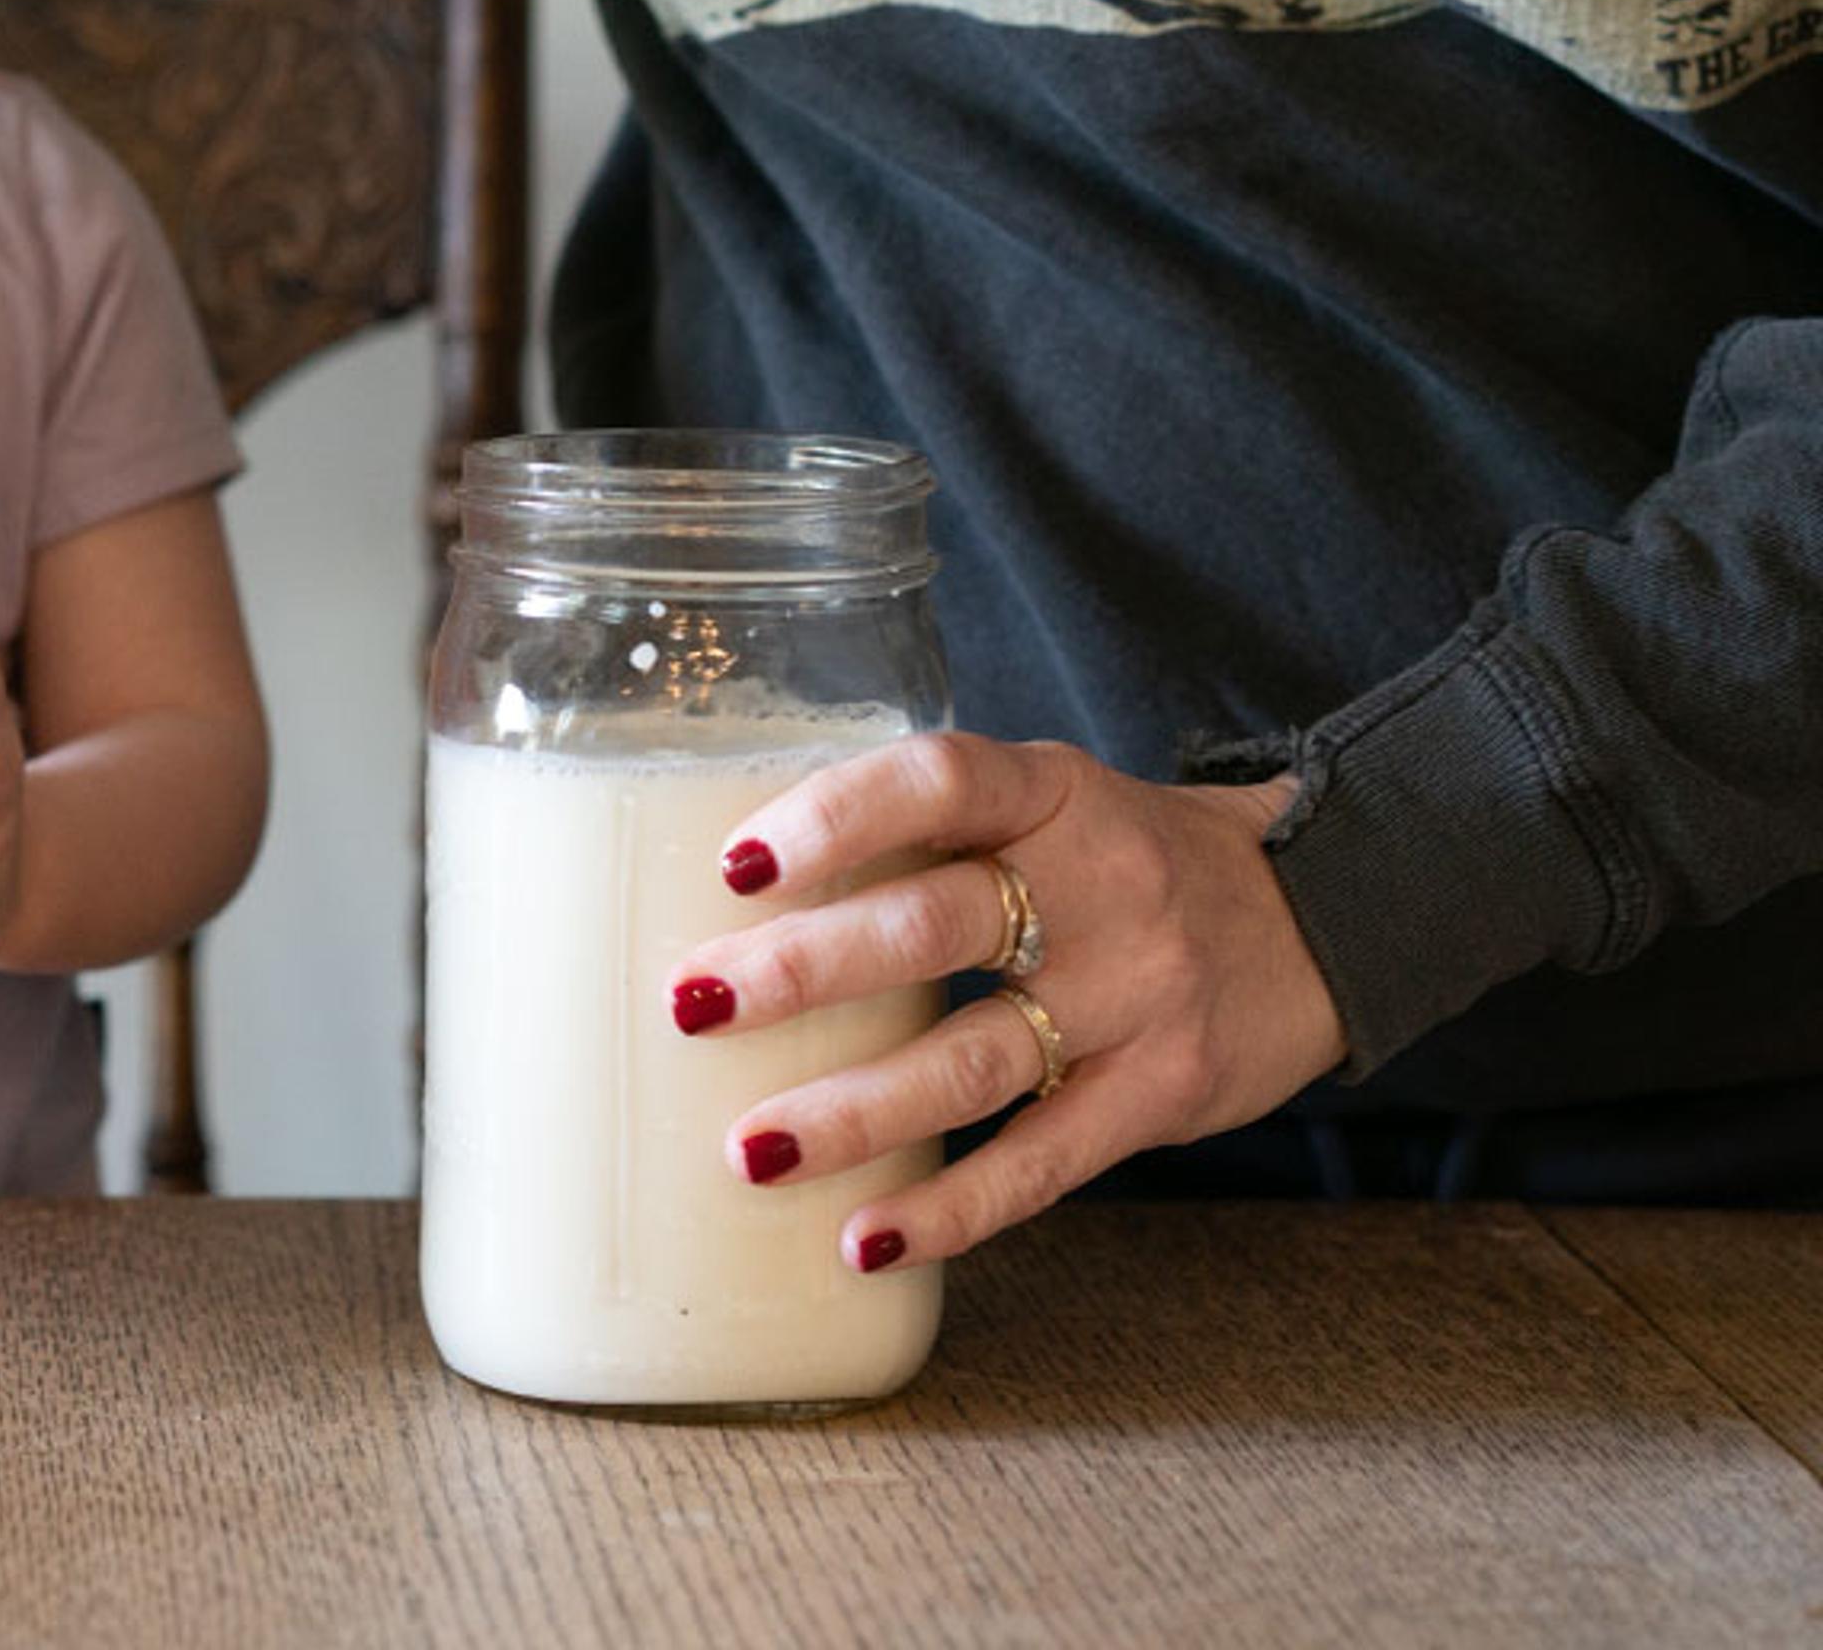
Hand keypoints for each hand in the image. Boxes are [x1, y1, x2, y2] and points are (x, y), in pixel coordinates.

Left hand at [671, 734, 1344, 1269]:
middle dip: (802, 973)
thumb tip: (736, 885)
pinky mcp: (1164, 1093)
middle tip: (691, 1007)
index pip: (938, 781)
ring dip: (852, 1113)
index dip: (835, 817)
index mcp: (1052, 792)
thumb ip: (933, 828)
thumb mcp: (1049, 801)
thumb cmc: (1128, 859)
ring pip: (975, 1060)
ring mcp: (1138, 995)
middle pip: (934, 927)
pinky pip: (1043, 1162)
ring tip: (749, 1148)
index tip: (735, 866)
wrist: (1327, 918)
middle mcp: (1100, 886)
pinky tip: (863, 1238)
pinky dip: (950, 1208)